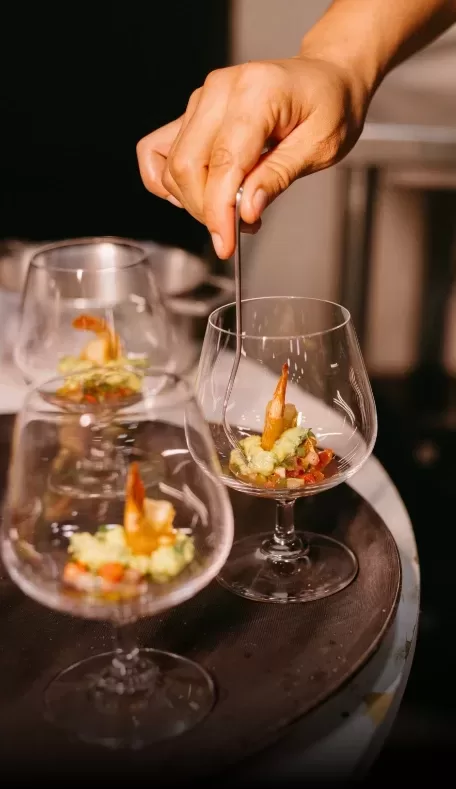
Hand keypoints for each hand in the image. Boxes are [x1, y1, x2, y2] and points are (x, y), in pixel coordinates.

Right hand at [136, 55, 369, 258]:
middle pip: (187, 165)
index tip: (226, 244)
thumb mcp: (320, 146)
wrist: (328, 79)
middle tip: (236, 229)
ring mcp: (202, 99)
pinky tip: (196, 193)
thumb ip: (279, 177)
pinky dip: (167, 180)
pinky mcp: (193, 112)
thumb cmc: (330, 106)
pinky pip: (157, 150)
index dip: (219, 211)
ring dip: (194, 200)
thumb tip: (246, 210)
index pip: (223, 163)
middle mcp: (221, 90)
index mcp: (257, 92)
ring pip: (172, 164)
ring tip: (231, 207)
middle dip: (206, 210)